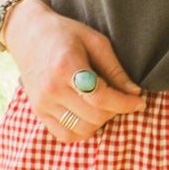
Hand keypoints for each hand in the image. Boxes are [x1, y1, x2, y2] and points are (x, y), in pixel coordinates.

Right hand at [4, 0, 145, 141]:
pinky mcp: (38, 112)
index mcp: (66, 66)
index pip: (100, 97)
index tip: (140, 102)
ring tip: (104, 105)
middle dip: (115, 111)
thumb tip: (134, 93)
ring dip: (100, 122)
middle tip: (122, 99)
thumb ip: (115, 69)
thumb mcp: (95, 41)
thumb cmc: (66, 33)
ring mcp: (42, 103)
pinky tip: (88, 114)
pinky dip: (82, 130)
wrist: (28, 34)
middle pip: (94, 116)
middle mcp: (52, 88)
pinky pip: (66, 135)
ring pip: (82, 130)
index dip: (125, 103)